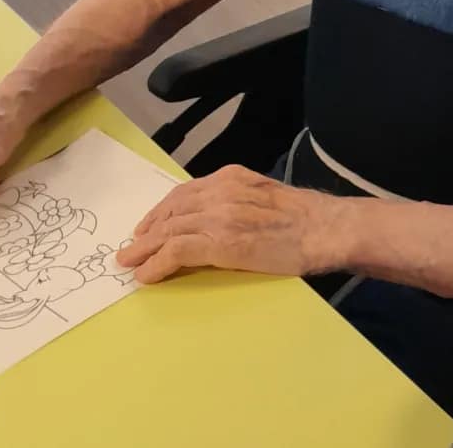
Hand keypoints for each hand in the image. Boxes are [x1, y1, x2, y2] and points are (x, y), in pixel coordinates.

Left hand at [116, 165, 353, 282]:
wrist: (324, 229)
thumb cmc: (303, 217)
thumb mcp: (263, 195)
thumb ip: (235, 199)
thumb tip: (213, 217)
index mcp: (227, 178)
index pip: (182, 194)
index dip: (160, 212)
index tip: (147, 227)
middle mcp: (217, 192)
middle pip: (170, 211)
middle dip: (146, 231)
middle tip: (131, 246)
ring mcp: (217, 216)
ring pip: (168, 231)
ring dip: (144, 249)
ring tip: (129, 262)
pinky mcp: (220, 242)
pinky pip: (176, 251)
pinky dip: (156, 263)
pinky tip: (146, 274)